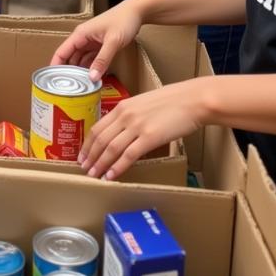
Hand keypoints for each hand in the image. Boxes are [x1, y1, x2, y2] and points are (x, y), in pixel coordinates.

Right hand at [52, 0, 144, 80]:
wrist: (137, 12)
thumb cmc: (123, 21)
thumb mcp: (113, 41)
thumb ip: (102, 60)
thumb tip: (91, 78)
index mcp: (80, 34)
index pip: (62, 52)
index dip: (55, 66)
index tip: (51, 82)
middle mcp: (83, 38)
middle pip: (70, 58)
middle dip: (68, 72)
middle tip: (67, 90)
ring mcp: (91, 42)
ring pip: (81, 60)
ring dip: (80, 72)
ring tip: (79, 88)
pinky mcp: (100, 45)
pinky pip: (91, 59)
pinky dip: (91, 68)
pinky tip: (93, 79)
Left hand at [78, 79, 207, 180]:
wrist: (193, 100)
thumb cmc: (172, 102)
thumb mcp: (143, 104)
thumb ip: (130, 116)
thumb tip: (122, 132)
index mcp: (123, 107)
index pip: (98, 128)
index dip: (88, 144)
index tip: (83, 155)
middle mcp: (126, 116)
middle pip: (101, 139)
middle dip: (90, 156)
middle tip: (84, 169)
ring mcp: (137, 126)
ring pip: (111, 148)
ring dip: (100, 164)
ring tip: (94, 175)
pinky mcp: (150, 137)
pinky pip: (129, 155)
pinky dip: (118, 168)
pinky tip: (111, 176)